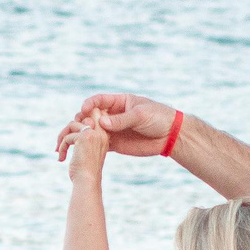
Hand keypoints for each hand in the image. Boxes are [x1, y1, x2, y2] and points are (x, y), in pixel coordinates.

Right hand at [57, 92, 178, 161]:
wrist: (170, 136)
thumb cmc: (159, 118)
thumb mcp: (140, 115)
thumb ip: (121, 120)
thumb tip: (101, 122)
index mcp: (120, 102)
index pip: (99, 100)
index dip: (90, 104)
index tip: (84, 109)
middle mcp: (113, 115)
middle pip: (92, 115)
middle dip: (83, 119)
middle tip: (81, 126)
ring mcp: (113, 130)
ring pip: (93, 130)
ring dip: (84, 133)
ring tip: (78, 137)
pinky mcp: (115, 144)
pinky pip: (99, 144)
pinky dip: (91, 145)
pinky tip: (84, 148)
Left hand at [64, 117, 108, 182]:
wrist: (87, 183)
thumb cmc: (85, 172)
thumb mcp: (86, 152)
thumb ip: (83, 139)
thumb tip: (70, 126)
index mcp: (103, 136)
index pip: (91, 118)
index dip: (77, 124)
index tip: (69, 139)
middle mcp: (100, 133)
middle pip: (79, 119)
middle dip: (67, 130)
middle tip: (59, 144)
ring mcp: (93, 134)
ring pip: (72, 125)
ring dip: (61, 137)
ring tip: (57, 150)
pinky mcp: (84, 138)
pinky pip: (67, 137)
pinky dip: (61, 148)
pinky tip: (61, 159)